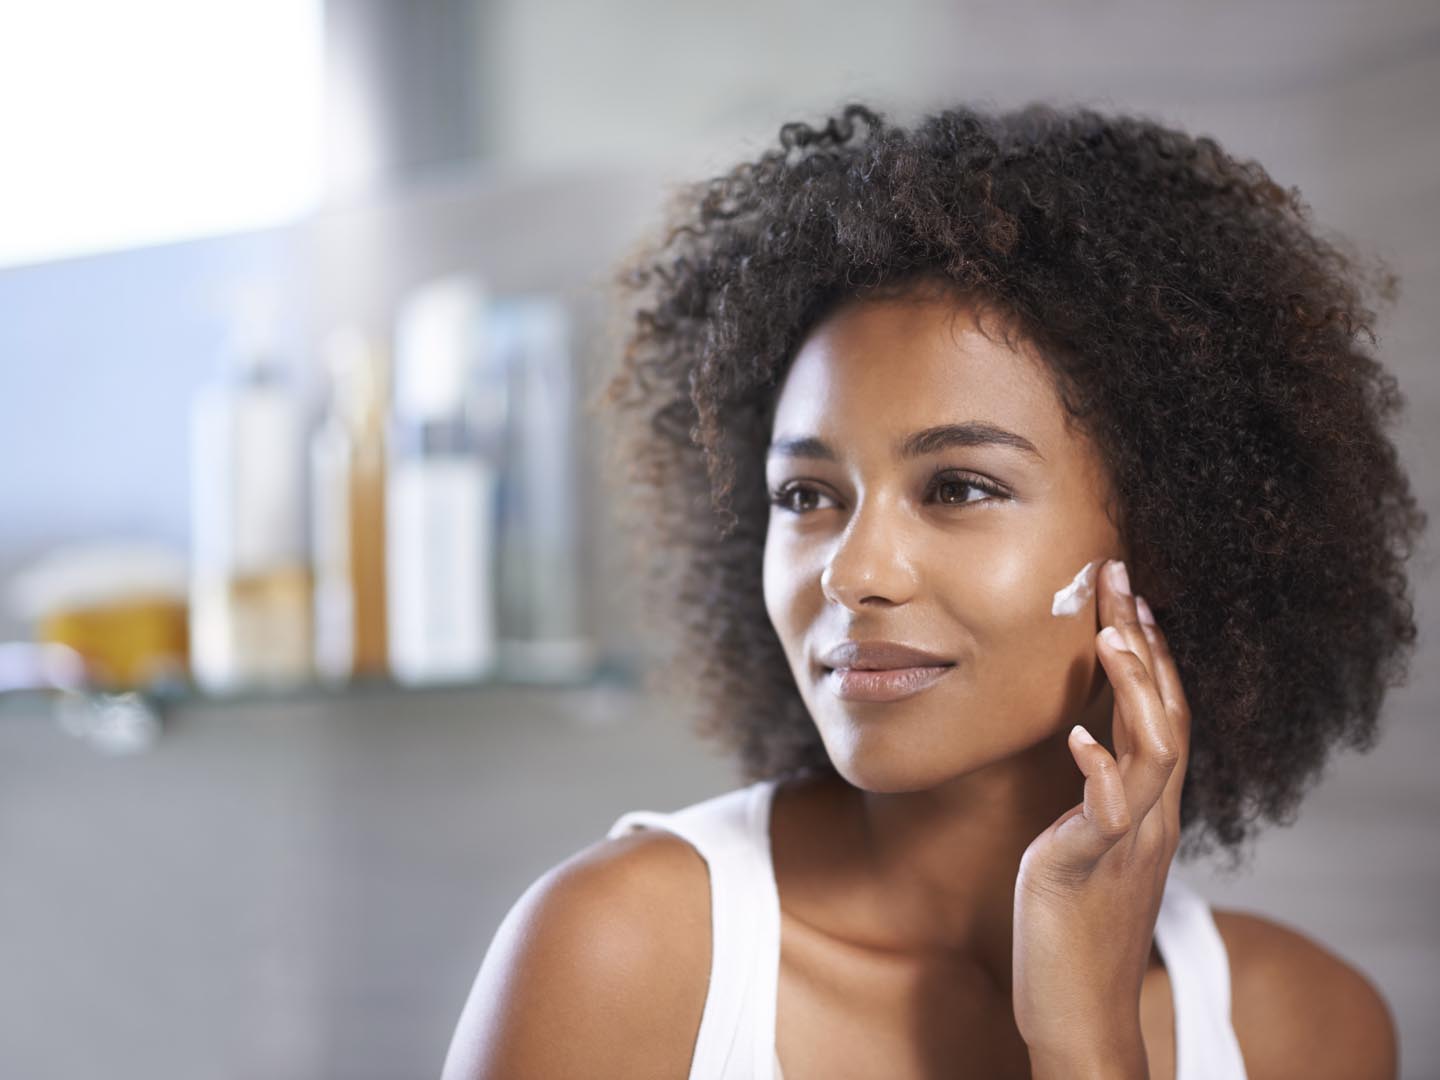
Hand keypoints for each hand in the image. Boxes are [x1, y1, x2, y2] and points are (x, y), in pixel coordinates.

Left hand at [1012, 558, 1191, 1074]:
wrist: (1078, 1012)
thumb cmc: (1073, 927)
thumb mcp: (1090, 845)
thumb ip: (1100, 796)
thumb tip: (1090, 744)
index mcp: (1149, 806)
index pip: (1164, 713)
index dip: (1152, 653)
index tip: (1131, 598)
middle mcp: (1151, 817)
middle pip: (1166, 714)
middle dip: (1143, 643)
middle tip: (1119, 578)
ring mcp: (1126, 842)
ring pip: (1154, 752)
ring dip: (1134, 691)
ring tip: (1110, 636)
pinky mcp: (1087, 868)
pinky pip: (1107, 814)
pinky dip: (1100, 771)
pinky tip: (1080, 736)